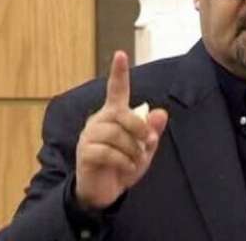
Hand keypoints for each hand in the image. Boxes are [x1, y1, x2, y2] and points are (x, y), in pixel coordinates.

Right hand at [74, 51, 168, 209]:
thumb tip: (160, 112)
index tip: (121, 54)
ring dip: (133, 150)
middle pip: (122, 114)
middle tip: (149, 143)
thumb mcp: (144, 149)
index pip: (116, 89)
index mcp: (114, 114)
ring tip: (136, 161)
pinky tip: (126, 168)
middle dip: (140, 129)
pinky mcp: (85, 152)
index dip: (119, 72)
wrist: (105, 191)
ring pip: (116, 134)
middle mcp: (99, 120)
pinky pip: (108, 152)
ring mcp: (89, 135)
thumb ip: (152, 131)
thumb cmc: (124, 164)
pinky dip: (123, 162)